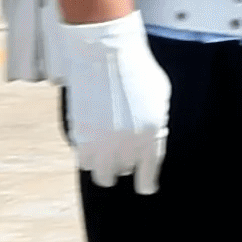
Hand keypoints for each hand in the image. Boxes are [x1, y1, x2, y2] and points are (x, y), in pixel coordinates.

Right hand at [48, 12, 171, 192]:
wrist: (105, 54)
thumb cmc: (136, 70)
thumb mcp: (160, 96)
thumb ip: (156, 122)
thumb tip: (151, 139)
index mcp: (152, 135)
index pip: (148, 173)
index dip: (146, 183)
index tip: (145, 187)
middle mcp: (128, 144)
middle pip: (124, 171)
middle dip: (125, 163)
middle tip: (123, 151)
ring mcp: (103, 142)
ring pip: (102, 174)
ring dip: (105, 165)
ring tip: (107, 153)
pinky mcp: (81, 137)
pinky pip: (84, 162)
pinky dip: (88, 156)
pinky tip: (92, 145)